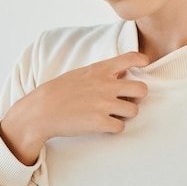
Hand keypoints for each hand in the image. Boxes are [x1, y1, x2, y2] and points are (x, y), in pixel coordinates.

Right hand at [0, 52, 148, 164]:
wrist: (42, 109)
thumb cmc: (60, 91)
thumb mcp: (82, 74)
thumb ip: (102, 73)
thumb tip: (122, 73)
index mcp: (101, 70)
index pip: (130, 58)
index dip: (141, 60)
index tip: (144, 64)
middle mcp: (106, 85)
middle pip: (142, 89)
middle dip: (137, 96)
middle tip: (126, 100)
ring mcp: (104, 104)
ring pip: (134, 111)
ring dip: (124, 114)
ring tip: (110, 114)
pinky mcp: (101, 122)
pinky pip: (121, 127)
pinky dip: (113, 127)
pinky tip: (101, 124)